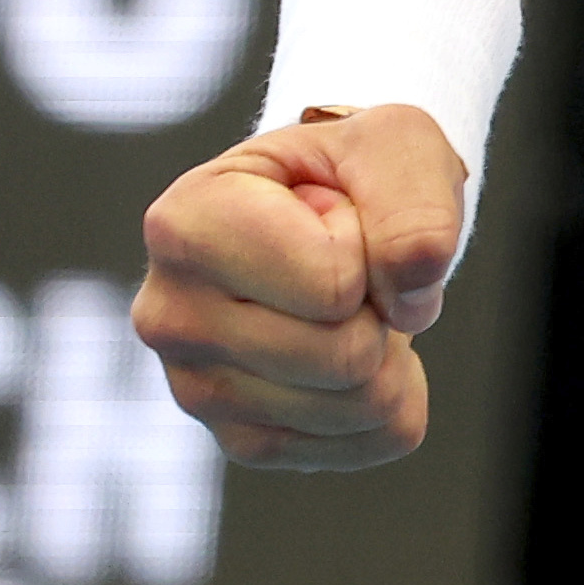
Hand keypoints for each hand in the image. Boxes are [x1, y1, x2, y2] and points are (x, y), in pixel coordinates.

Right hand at [132, 104, 468, 470]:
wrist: (336, 209)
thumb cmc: (353, 169)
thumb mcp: (396, 143)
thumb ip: (415, 206)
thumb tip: (411, 300)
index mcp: (183, 224)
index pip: (335, 282)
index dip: (371, 243)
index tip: (337, 213)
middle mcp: (168, 316)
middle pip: (346, 356)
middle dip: (385, 305)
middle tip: (353, 264)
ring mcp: (196, 389)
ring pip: (360, 406)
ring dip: (392, 348)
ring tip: (348, 301)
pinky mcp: (241, 439)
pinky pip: (369, 441)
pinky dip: (395, 392)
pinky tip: (350, 343)